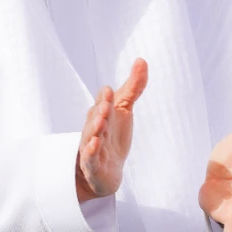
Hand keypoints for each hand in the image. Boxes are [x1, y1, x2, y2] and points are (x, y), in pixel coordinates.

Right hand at [76, 59, 147, 201]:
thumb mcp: (124, 109)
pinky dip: (91, 150)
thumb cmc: (113, 135)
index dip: (107, 98)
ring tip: (102, 120)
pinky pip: (90, 157)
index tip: (111, 90)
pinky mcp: (92, 164)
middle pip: (96, 117)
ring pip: (91, 135)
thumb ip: (133, 87)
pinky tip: (95, 144)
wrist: (106, 170)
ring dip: (95, 127)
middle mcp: (94, 127)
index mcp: (100, 112)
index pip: (103, 102)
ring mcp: (91, 146)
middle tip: (107, 103)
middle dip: (101, 109)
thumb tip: (142, 60)